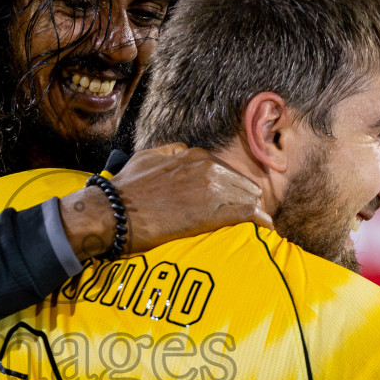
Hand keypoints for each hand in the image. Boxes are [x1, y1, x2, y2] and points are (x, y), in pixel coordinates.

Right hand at [60, 143, 271, 259]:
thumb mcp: (147, 157)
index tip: (234, 199)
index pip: (227, 170)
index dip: (232, 187)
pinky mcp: (212, 213)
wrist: (113, 213)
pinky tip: (266, 227)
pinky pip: (248, 214)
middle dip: (246, 198)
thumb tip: (183, 152)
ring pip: (248, 197)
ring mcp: (212, 190)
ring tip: (257, 224)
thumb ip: (171, 152)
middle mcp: (207, 167)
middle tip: (248, 215)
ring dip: (253, 210)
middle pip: (242, 183)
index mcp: (194, 155)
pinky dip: (260, 220)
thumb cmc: (125, 188)